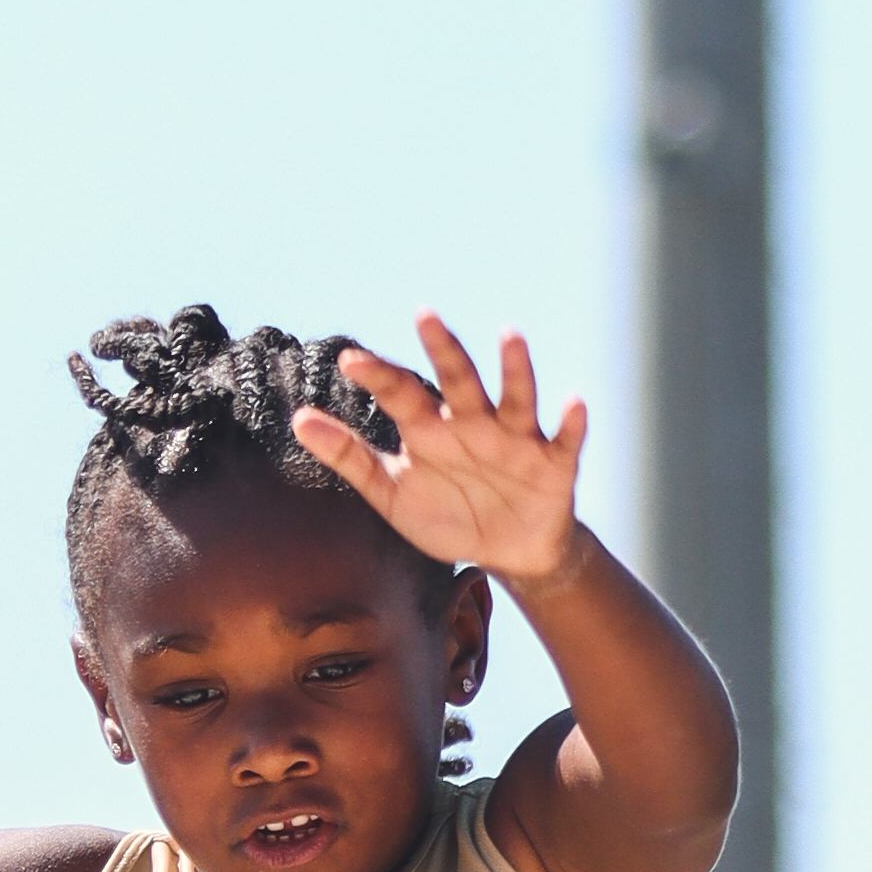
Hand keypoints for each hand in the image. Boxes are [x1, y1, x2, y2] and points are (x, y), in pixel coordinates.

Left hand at [291, 318, 586, 591]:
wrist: (509, 553)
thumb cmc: (449, 515)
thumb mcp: (392, 493)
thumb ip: (349, 457)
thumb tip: (297, 420)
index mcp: (431, 430)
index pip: (401, 394)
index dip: (379, 377)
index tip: (350, 362)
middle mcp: (473, 423)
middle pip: (457, 381)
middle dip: (442, 350)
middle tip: (424, 317)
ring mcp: (515, 440)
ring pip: (514, 398)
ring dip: (514, 369)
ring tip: (509, 336)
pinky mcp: (553, 463)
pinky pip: (564, 439)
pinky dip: (572, 422)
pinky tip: (574, 403)